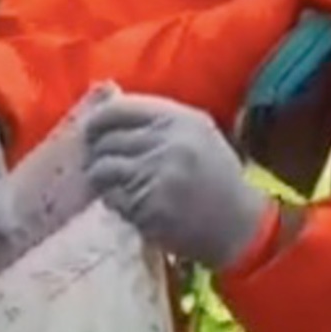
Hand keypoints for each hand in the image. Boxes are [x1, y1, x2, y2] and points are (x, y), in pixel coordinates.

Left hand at [83, 95, 271, 271]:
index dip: (99, 120)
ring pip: (103, 169)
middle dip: (98, 154)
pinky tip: (131, 205)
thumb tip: (108, 107)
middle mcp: (165, 142)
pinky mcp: (147, 206)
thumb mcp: (198, 134)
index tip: (92, 131)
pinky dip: (115, 202)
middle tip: (102, 164)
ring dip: (102, 179)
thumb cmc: (216, 177)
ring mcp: (155, 175)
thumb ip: (159, 120)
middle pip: (107, 140)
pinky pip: (112, 198)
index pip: (120, 110)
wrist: (238, 224)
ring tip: (114, 185)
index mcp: (178, 119)